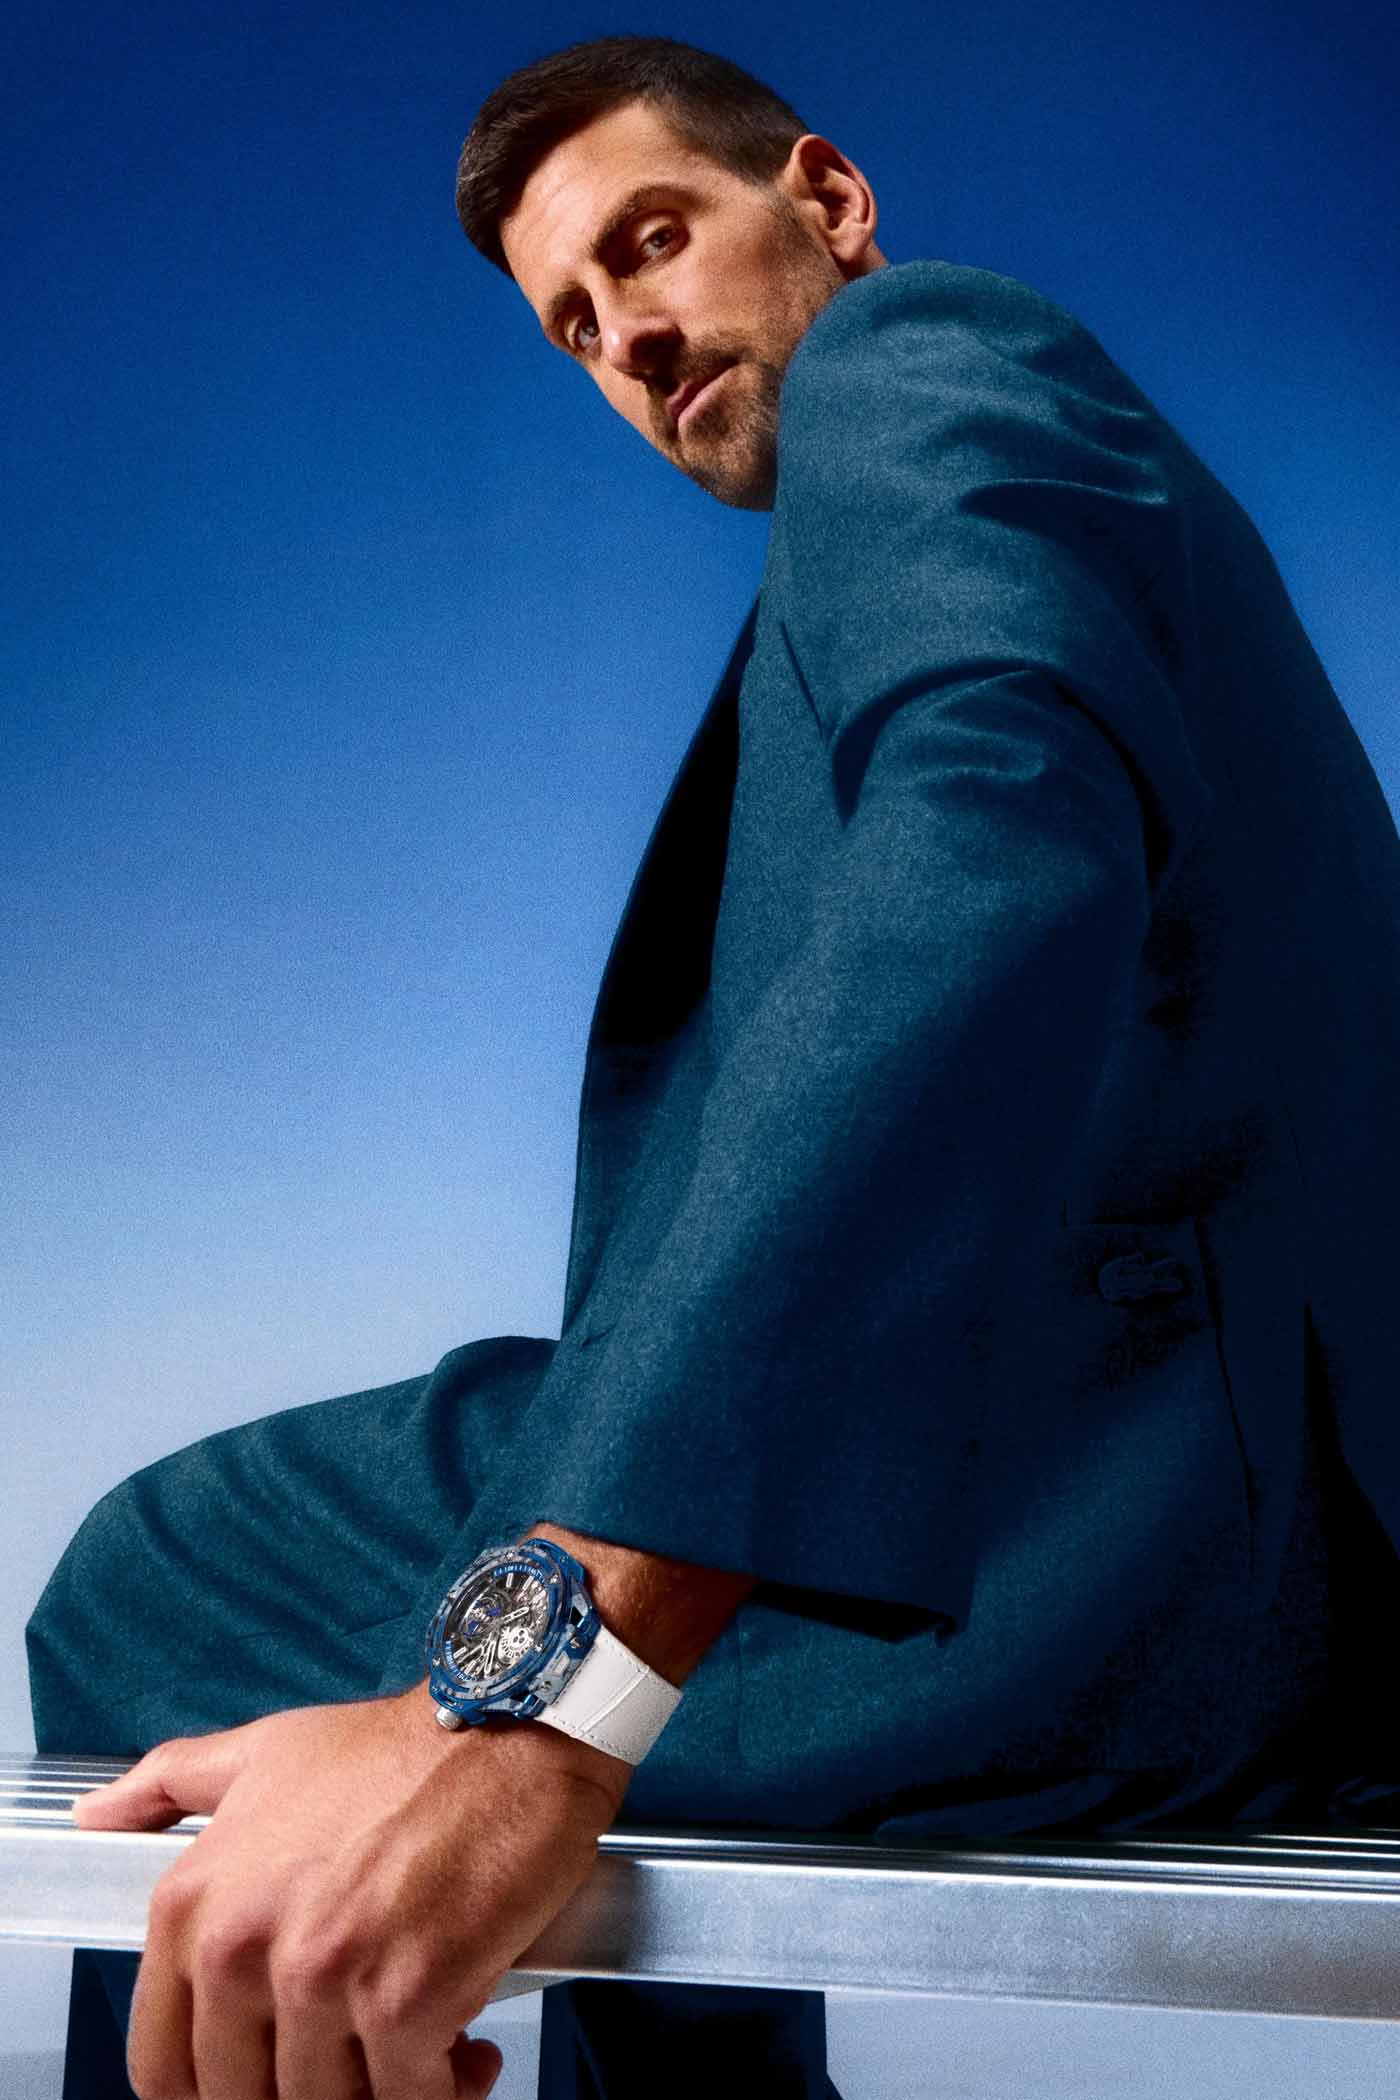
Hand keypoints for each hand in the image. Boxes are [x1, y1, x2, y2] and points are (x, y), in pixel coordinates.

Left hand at [73, 1685, 630, 2098]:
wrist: (509, 1732)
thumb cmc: (399, 1748)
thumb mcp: (264, 1751)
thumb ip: (170, 1783)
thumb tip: (95, 1814)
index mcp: (194, 1905)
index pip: (163, 2069)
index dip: (220, 2088)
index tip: (271, 2072)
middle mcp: (243, 1949)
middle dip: (312, 2088)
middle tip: (363, 2051)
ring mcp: (323, 1979)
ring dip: (383, 2091)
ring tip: (424, 2046)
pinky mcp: (406, 2003)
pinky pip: (413, 2099)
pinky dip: (445, 2088)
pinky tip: (468, 2049)